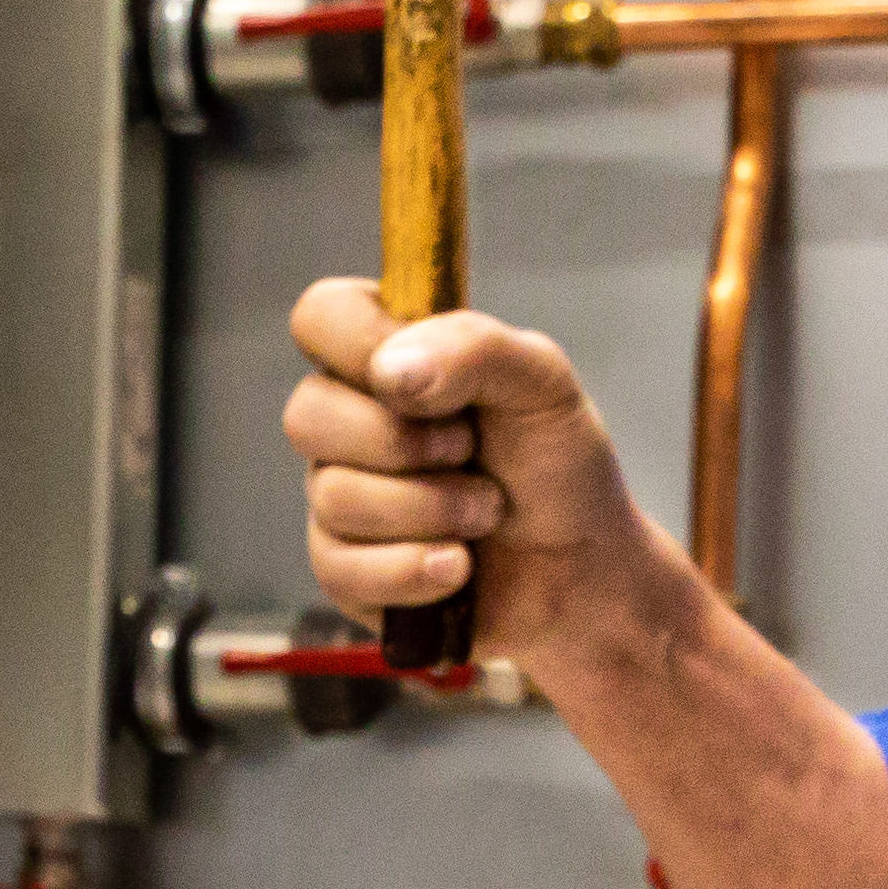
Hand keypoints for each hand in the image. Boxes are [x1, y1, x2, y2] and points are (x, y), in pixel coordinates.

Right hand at [284, 281, 649, 657]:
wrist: (582, 570)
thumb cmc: (558, 467)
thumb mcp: (543, 383)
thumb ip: (473, 349)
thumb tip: (388, 371)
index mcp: (389, 355)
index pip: (320, 316)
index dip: (359, 345)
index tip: (425, 381)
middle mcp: (351, 421)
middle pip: (305, 415)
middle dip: (405, 444)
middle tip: (471, 452)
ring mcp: (341, 496)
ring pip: (333, 497)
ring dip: (432, 509)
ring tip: (486, 512)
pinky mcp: (344, 571)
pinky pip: (339, 568)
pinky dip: (415, 569)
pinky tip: (458, 566)